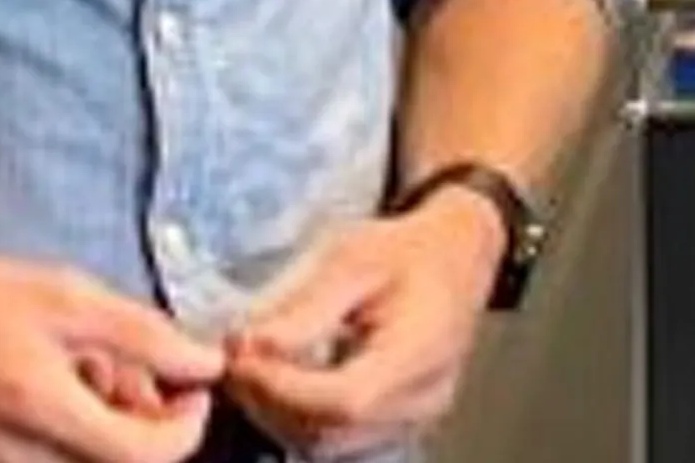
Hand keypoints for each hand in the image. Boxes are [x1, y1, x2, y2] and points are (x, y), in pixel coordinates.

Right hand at [0, 250, 223, 462]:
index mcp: (42, 411)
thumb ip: (146, 335)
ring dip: (108, 435)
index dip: (187, 428)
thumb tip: (206, 364)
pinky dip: (73, 442)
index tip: (193, 391)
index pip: (145, 455)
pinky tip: (60, 400)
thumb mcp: (70, 297)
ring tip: (89, 382)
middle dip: (145, 427)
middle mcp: (18, 459)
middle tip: (130, 375)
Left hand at [219, 198, 501, 456]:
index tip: (241, 356)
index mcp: (421, 349)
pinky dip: (300, 418)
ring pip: (330, 445)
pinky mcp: (400, 424)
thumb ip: (306, 305)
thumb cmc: (408, 251)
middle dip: (270, 401)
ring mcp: (414, 417)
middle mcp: (424, 396)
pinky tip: (282, 382)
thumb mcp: (353, 255)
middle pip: (332, 432)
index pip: (345, 400)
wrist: (457, 256)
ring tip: (254, 368)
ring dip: (278, 415)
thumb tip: (253, 344)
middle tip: (237, 358)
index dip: (283, 387)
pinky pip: (340, 441)